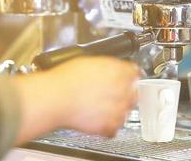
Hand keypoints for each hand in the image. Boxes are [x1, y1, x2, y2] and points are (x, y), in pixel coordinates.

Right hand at [14, 56, 138, 143]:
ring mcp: (118, 109)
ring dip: (117, 110)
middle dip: (124, 93)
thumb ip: (107, 66)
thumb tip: (112, 68)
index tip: (125, 78)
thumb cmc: (66, 79)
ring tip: (100, 107)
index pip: (135, 73)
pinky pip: (115, 128)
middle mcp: (123, 90)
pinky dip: (108, 126)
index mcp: (119, 71)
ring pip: (126, 111)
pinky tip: (98, 118)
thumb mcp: (90, 62)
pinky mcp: (109, 126)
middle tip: (110, 94)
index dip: (128, 76)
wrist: (54, 98)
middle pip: (134, 93)